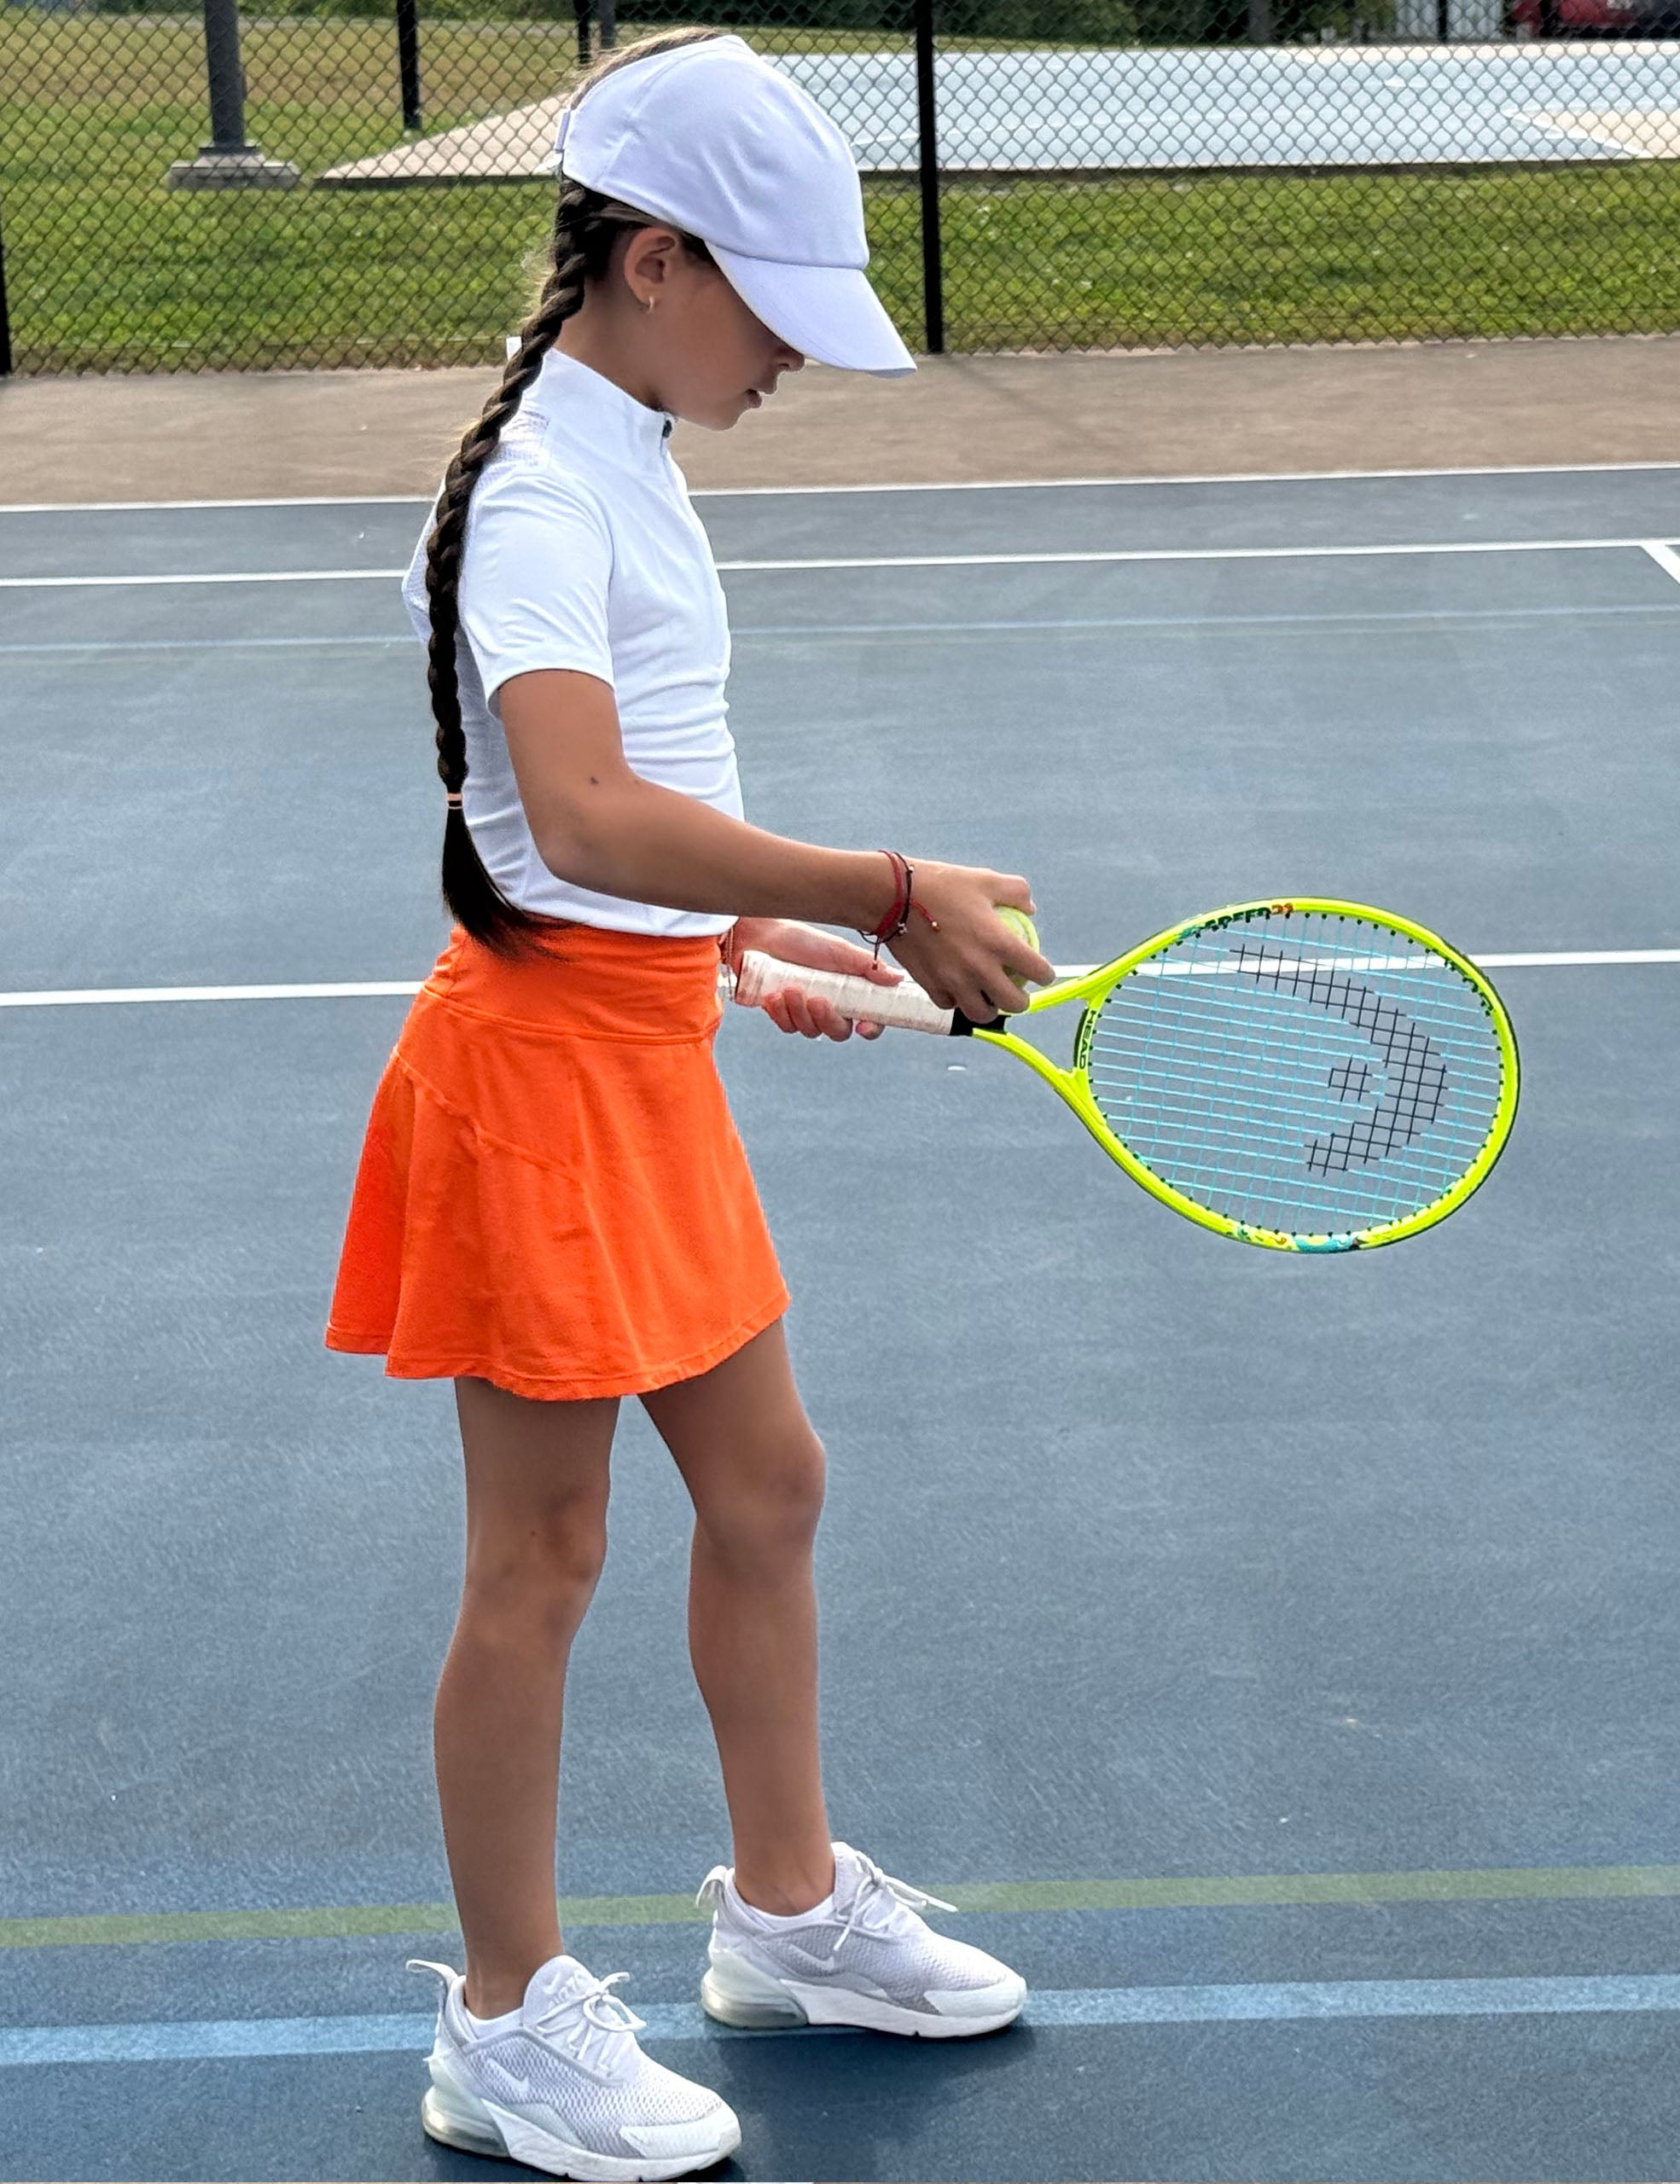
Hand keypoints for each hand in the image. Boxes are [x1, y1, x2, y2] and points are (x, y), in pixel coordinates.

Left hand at [728, 917, 902, 1041]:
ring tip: (789, 989)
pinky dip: (780, 1014)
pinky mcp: (782, 1014)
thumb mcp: (837, 950)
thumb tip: (898, 979)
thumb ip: (867, 966)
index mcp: (850, 990)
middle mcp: (831, 1004)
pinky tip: (772, 996)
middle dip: (827, 1020)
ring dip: (799, 1013)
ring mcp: (805, 1012)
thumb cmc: (799, 939)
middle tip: (817, 1000)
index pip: (869, 1017)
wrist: (757, 936)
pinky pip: (786, 1027)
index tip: (863, 1026)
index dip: (871, 1027)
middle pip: (838, 1032)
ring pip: (810, 1031)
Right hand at [884, 863, 1055, 1022]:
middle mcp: (979, 968)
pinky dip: (957, 1000)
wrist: (892, 897)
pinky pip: (950, 1004)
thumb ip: (1016, 892)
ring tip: (988, 996)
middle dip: (1021, 1000)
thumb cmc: (940, 885)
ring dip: (990, 1007)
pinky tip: (958, 987)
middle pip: (1014, 1003)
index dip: (1045, 975)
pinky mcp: (931, 986)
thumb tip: (1030, 910)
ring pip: (982, 1013)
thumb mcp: (985, 879)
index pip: (1036, 971)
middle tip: (1016, 990)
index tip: (1041, 972)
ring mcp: (954, 981)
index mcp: (998, 942)